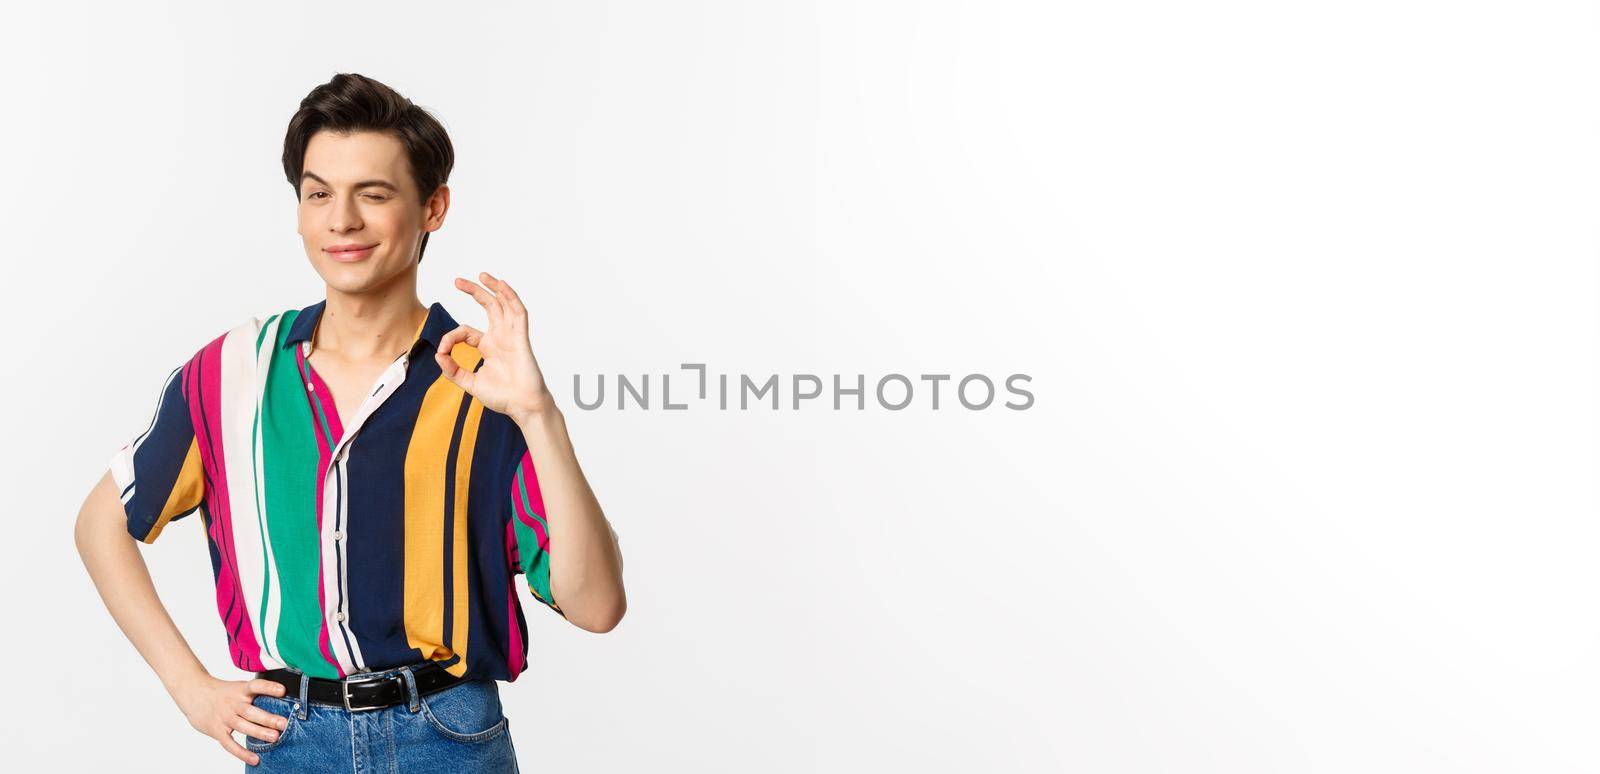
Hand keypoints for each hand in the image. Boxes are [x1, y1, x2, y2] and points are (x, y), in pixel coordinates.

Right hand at [170, 673, 289, 765]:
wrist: (193, 692)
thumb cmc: (222, 692)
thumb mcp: (237, 687)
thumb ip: (254, 693)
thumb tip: (281, 698)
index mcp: (240, 690)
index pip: (255, 686)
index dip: (269, 687)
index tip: (283, 691)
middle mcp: (233, 703)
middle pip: (250, 711)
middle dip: (268, 718)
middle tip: (284, 723)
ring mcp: (224, 717)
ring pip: (242, 726)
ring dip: (259, 732)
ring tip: (275, 738)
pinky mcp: (216, 730)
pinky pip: (229, 744)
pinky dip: (242, 753)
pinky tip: (255, 759)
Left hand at [437, 272, 556, 423]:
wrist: (522, 406)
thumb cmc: (503, 397)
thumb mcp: (469, 383)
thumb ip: (452, 370)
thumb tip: (438, 355)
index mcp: (489, 347)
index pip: (465, 331)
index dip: (450, 337)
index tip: (443, 350)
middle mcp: (501, 337)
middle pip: (488, 307)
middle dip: (474, 291)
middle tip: (457, 281)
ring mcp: (512, 336)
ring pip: (504, 304)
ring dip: (494, 288)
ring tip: (482, 275)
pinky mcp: (521, 338)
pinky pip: (518, 313)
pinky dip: (511, 297)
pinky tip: (502, 286)